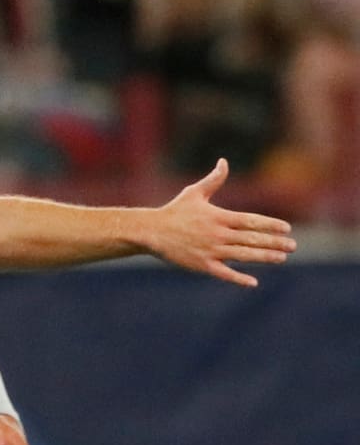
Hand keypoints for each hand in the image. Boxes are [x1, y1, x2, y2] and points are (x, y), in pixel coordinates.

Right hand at [151, 159, 295, 286]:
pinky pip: (224, 273)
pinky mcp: (202, 265)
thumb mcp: (194, 193)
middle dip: (274, 242)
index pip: (251, 221)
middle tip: (293, 246)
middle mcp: (217, 234)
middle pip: (252, 239)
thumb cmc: (174, 211)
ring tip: (281, 258)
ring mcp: (210, 251)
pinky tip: (253, 282)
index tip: (286, 228)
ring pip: (244, 256)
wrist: (151, 232)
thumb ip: (213, 179)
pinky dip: (239, 278)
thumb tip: (224, 162)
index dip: (270, 224)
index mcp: (218, 217)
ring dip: (265, 257)